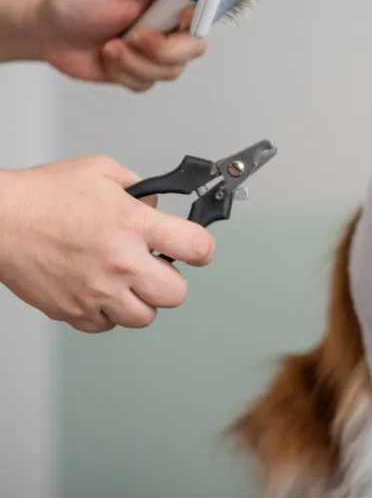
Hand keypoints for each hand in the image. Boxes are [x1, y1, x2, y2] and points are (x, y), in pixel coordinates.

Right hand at [0, 155, 215, 331]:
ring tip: (126, 282)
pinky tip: (99, 291)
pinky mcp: (73, 311)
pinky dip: (107, 313)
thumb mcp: (102, 172)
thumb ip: (140, 189)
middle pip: (177, 293)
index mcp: (133, 224)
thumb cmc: (42, 195)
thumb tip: (157, 206)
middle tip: (156, 268)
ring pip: (144, 317)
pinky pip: (106, 325)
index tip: (197, 249)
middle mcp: (120, 262)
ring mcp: (97, 291)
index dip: (202, 249)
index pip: (196, 247)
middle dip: (172, 280)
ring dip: (141, 301)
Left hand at [36, 0, 207, 90]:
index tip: (178, 20)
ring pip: (171, 69)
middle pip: (194, 46)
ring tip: (111, 46)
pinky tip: (109, 58)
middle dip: (161, 49)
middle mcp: (171, 22)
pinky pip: (149, 83)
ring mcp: (159, 49)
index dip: (197, 18)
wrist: (49, 30)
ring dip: (135, 62)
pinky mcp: (145, 70)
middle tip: (135, 36)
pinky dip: (124, 73)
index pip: (206, 6)